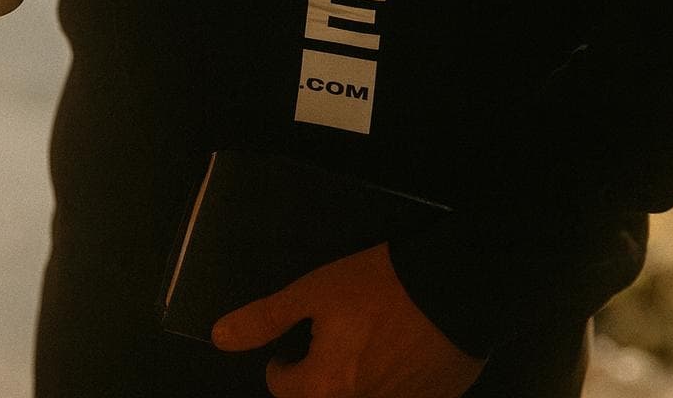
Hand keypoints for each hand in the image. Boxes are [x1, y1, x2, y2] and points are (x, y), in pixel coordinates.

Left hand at [212, 243, 484, 397]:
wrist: (454, 288)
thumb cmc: (377, 285)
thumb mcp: (313, 290)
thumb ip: (267, 318)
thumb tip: (218, 338)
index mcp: (324, 387)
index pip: (281, 386)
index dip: (284, 357)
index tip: (300, 334)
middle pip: (321, 396)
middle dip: (318, 374)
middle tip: (333, 336)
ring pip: (358, 396)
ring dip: (354, 377)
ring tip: (366, 341)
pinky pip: (396, 396)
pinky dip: (390, 380)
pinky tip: (399, 351)